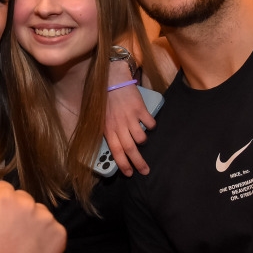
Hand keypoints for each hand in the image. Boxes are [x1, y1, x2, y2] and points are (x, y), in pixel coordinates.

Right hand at [0, 180, 64, 252]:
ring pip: (36, 210)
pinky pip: (51, 226)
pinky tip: (32, 252)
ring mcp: (46, 218)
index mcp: (3, 199)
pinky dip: (44, 236)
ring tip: (18, 245)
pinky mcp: (59, 233)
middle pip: (20, 197)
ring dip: (30, 221)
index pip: (0, 188)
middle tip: (4, 236)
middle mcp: (27, 203)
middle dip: (13, 210)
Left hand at [105, 61, 153, 175]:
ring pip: (141, 138)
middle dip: (138, 162)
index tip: (129, 173)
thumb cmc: (105, 100)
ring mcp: (130, 117)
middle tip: (145, 171)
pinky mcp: (140, 109)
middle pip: (130, 149)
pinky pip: (150, 124)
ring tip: (142, 139)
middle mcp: (119, 125)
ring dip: (143, 141)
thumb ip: (107, 132)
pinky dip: (151, 126)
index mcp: (108, 129)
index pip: (116, 151)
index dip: (123, 164)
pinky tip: (148, 123)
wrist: (112, 79)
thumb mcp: (101, 118)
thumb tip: (114, 148)